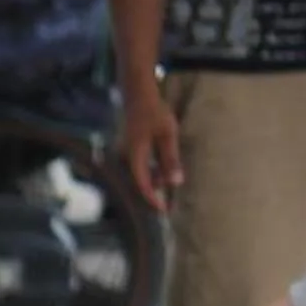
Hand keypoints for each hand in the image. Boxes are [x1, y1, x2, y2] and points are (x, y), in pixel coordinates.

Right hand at [116, 78, 183, 213]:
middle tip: (171, 198)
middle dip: (157, 190)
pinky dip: (154, 170)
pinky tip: (165, 166)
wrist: (138, 95)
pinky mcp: (133, 150)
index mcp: (136, 156)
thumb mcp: (168, 134)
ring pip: (143, 174)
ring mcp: (130, 154)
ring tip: (173, 177)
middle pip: (142, 182)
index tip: (164, 210)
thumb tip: (176, 182)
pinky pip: (143, 166)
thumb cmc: (154, 112)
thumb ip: (171, 159)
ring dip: (157, 178)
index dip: (153, 199)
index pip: (143, 185)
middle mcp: (129, 158)